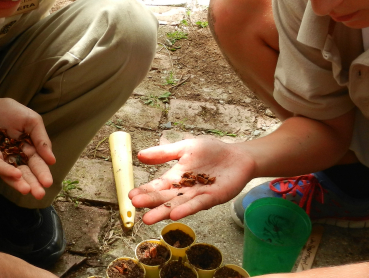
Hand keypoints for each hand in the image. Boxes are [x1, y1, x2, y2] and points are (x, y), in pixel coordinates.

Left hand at [0, 95, 55, 198]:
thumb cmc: (9, 110)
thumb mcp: (32, 121)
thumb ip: (41, 139)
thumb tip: (52, 160)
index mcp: (27, 149)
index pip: (37, 164)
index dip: (42, 173)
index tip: (48, 183)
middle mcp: (13, 157)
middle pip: (25, 173)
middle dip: (33, 184)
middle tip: (40, 194)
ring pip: (10, 174)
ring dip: (19, 183)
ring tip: (28, 190)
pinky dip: (5, 170)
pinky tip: (15, 175)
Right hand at [129, 138, 256, 223]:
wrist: (238, 156)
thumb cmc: (212, 152)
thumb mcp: (185, 148)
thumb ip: (164, 153)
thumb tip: (140, 155)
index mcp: (177, 177)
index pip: (158, 186)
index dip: (145, 191)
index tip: (130, 196)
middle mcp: (185, 189)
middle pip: (165, 197)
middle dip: (150, 202)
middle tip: (135, 205)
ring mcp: (198, 195)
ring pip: (178, 205)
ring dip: (164, 212)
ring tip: (148, 219)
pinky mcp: (212, 197)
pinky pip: (198, 204)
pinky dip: (187, 210)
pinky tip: (175, 216)